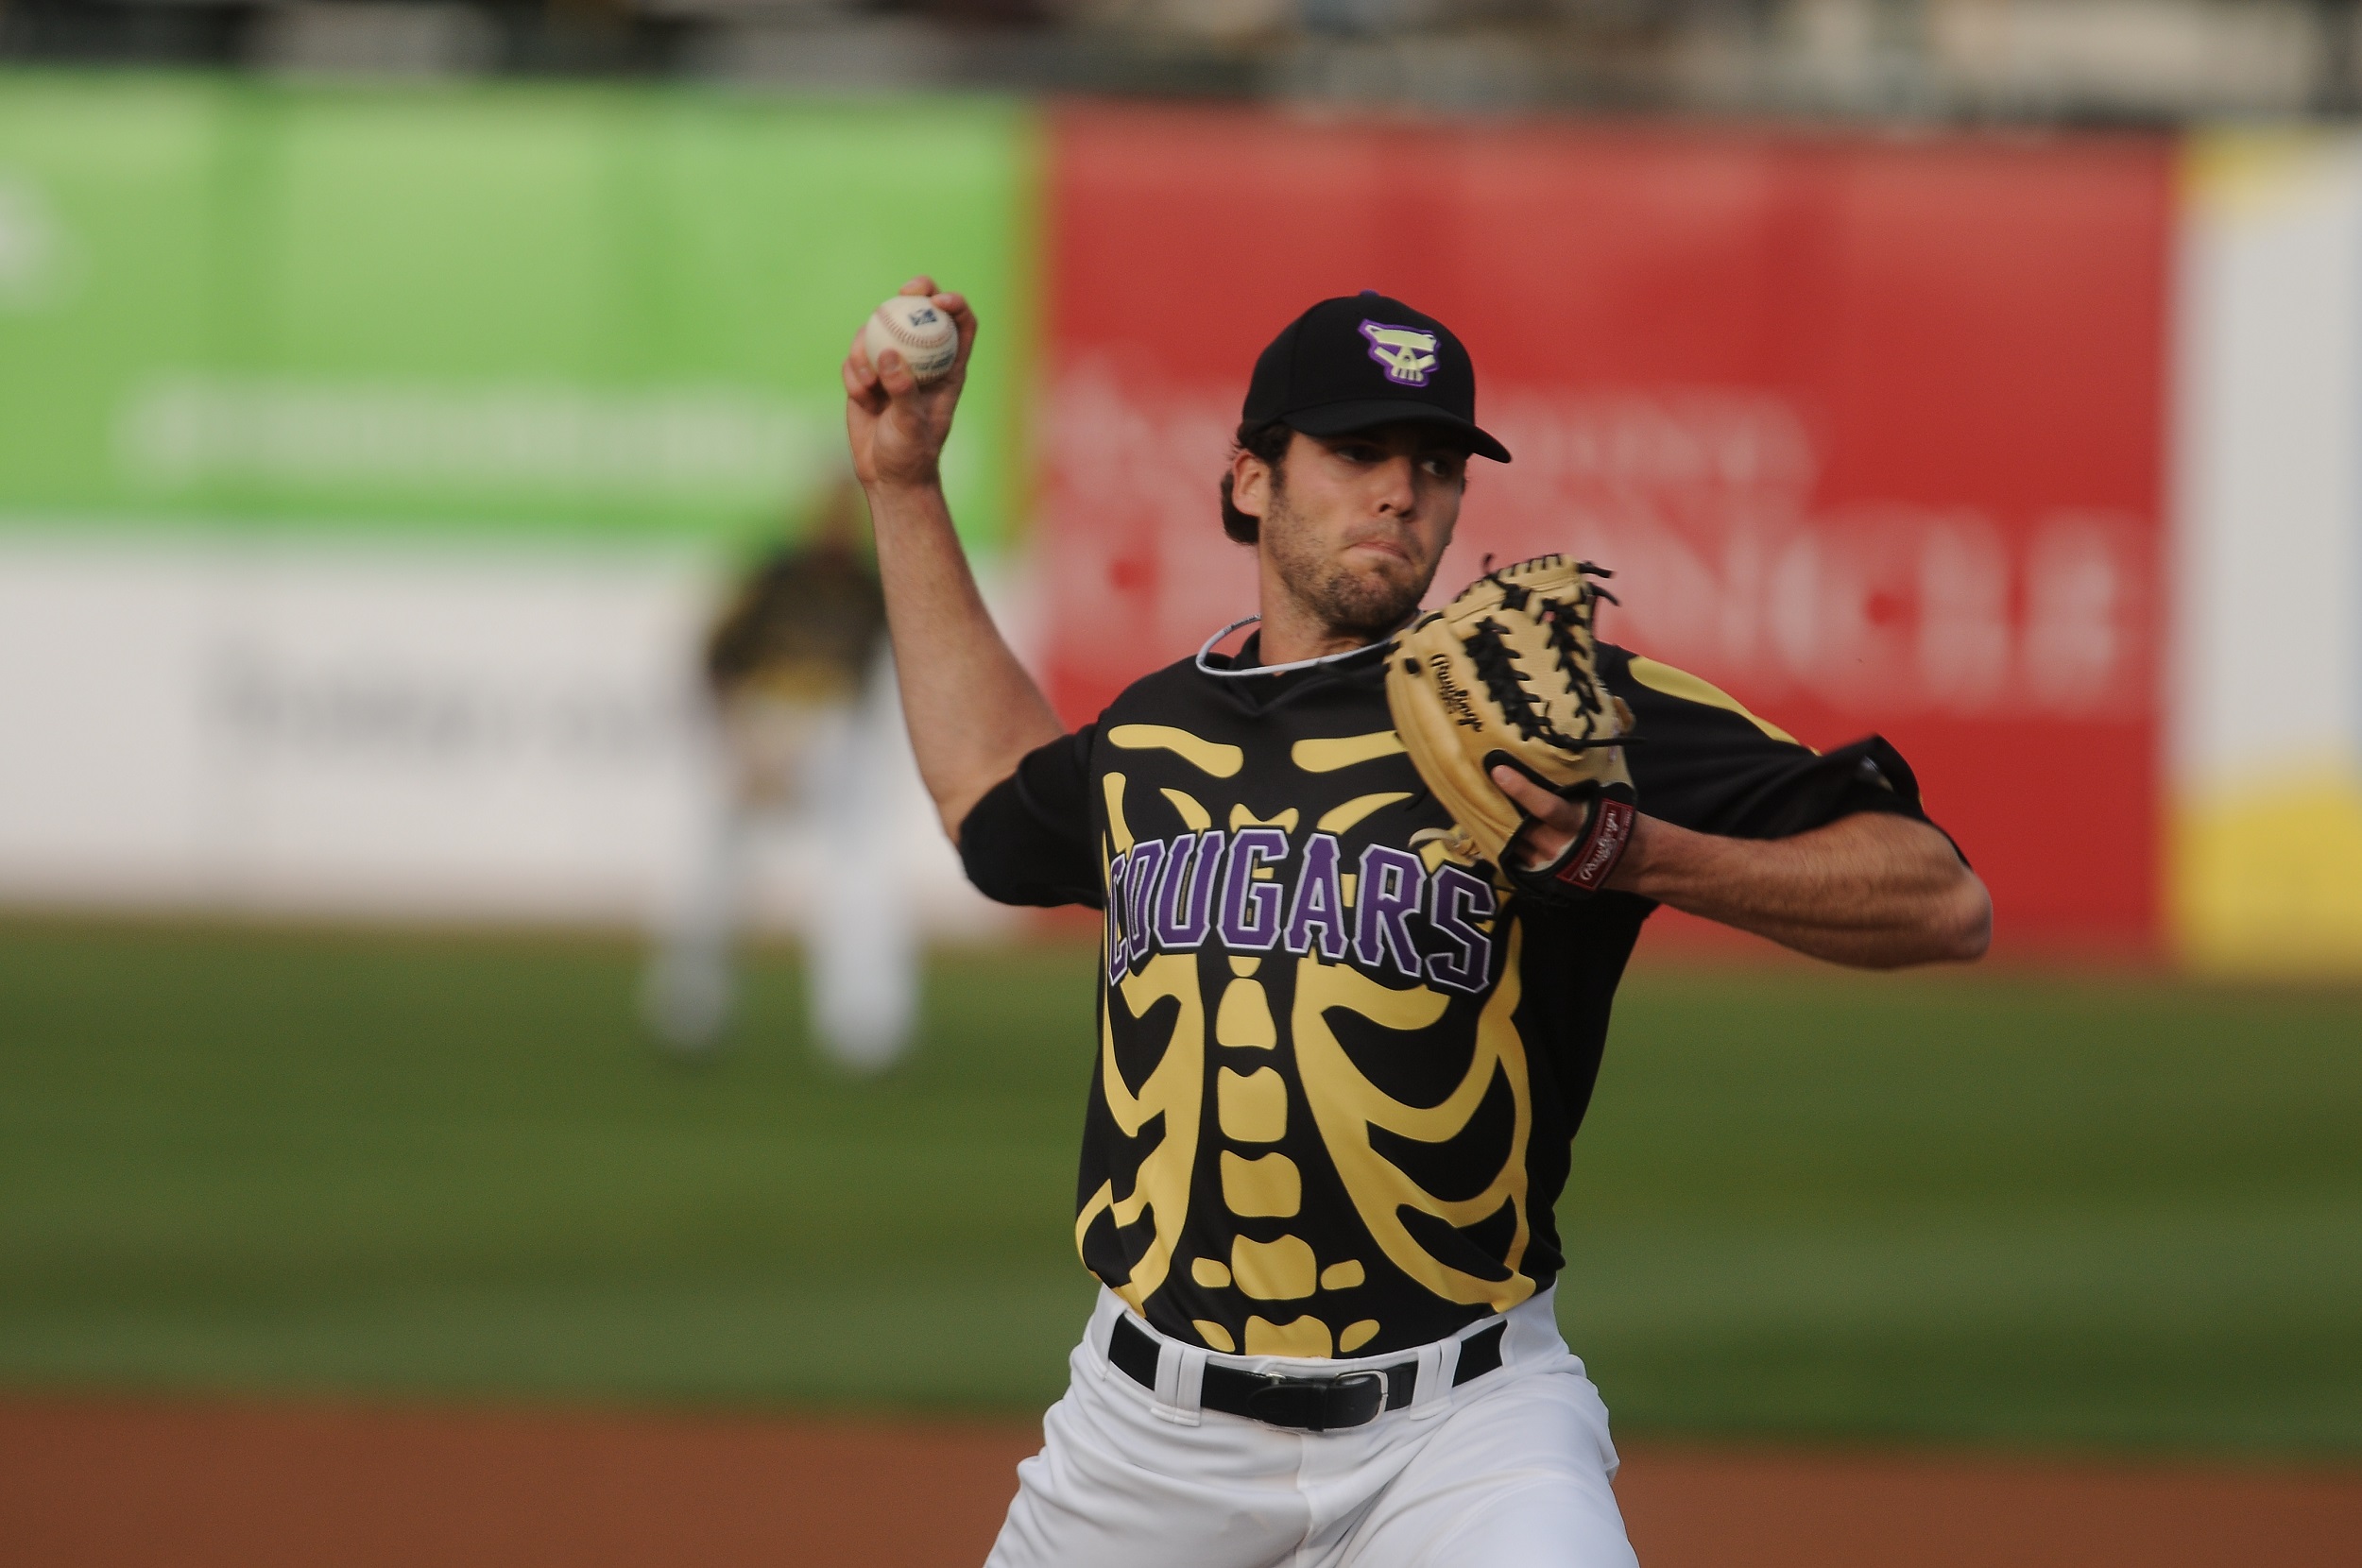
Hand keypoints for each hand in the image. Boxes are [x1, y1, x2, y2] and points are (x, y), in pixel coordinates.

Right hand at [842, 276, 977, 491]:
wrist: (887, 475)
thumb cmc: (911, 453)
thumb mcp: (912, 424)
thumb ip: (902, 390)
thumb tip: (888, 355)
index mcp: (948, 368)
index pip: (960, 324)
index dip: (954, 303)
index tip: (939, 300)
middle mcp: (921, 360)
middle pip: (919, 312)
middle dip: (913, 294)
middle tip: (902, 293)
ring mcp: (891, 366)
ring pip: (879, 331)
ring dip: (868, 346)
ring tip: (868, 381)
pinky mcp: (866, 376)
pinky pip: (855, 359)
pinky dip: (853, 372)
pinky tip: (860, 394)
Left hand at [1489, 764, 1647, 889]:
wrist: (1635, 861)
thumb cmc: (1617, 821)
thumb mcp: (1600, 801)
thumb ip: (1571, 792)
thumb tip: (1541, 765)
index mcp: (1576, 823)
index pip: (1545, 806)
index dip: (1520, 789)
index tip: (1498, 771)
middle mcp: (1559, 846)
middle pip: (1519, 825)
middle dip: (1499, 806)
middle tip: (1480, 783)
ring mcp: (1549, 864)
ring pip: (1513, 842)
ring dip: (1500, 825)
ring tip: (1484, 802)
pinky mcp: (1543, 877)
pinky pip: (1516, 857)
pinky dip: (1507, 842)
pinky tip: (1496, 827)